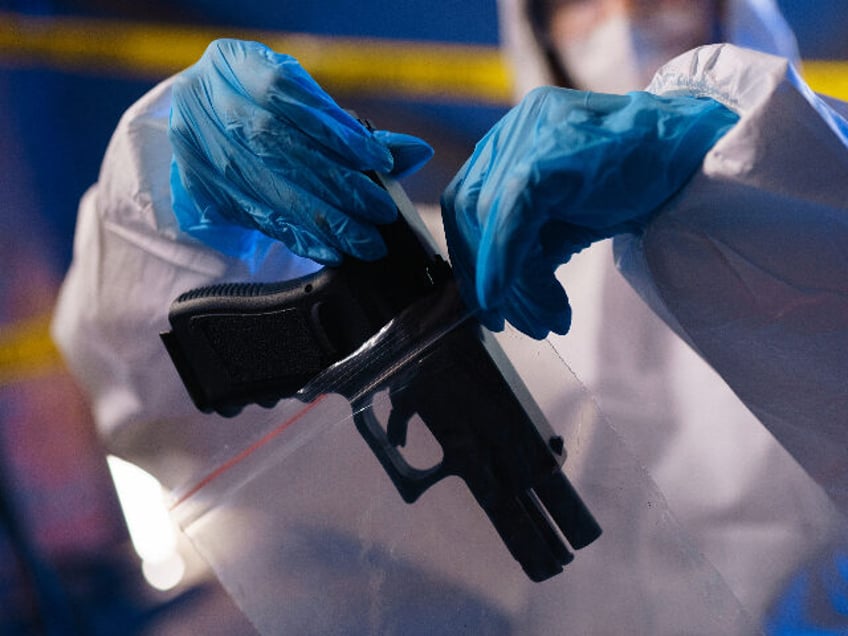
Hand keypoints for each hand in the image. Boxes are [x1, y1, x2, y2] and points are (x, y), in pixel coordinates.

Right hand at [168, 38, 432, 263]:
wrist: (196, 124)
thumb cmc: (262, 109)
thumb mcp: (301, 105)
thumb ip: (354, 129)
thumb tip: (417, 153)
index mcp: (233, 65)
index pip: (288, 95)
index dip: (335, 131)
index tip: (380, 161)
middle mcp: (207, 103)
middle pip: (280, 147)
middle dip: (338, 185)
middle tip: (380, 213)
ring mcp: (198, 150)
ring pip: (268, 189)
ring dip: (324, 221)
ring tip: (365, 241)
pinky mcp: (201, 191)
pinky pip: (257, 219)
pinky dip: (300, 237)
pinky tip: (331, 250)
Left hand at [441, 86, 737, 338]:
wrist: (698, 158)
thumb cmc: (636, 183)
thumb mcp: (569, 218)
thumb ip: (529, 245)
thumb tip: (499, 295)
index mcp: (511, 140)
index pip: (466, 204)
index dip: (472, 259)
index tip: (488, 302)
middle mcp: (513, 130)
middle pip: (467, 213)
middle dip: (486, 277)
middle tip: (510, 321)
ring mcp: (528, 136)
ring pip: (487, 222)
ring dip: (514, 284)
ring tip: (547, 318)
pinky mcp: (547, 157)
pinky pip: (510, 220)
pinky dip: (510, 266)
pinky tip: (540, 303)